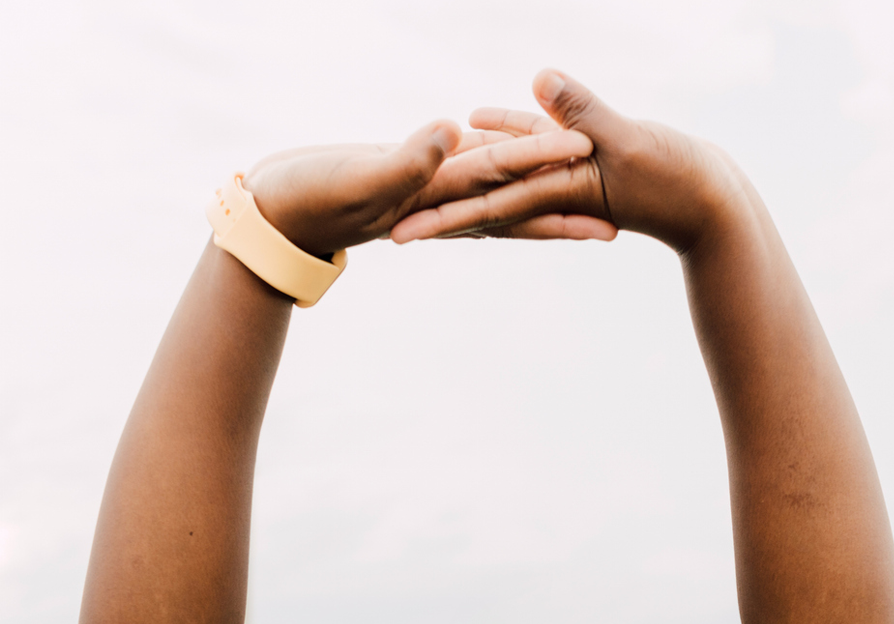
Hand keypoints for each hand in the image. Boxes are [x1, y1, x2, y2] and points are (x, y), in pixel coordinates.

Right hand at [243, 119, 599, 260]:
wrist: (274, 219)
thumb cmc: (310, 199)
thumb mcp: (363, 174)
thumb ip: (409, 158)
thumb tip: (453, 133)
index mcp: (435, 194)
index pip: (501, 173)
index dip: (543, 160)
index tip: (587, 148)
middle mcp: (441, 203)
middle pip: (516, 206)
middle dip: (564, 210)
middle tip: (619, 218)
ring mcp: (429, 201)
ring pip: (497, 199)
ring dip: (538, 201)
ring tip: (578, 203)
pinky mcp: (414, 192)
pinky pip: (466, 188)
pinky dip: (495, 180)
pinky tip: (512, 174)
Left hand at [390, 70, 741, 251]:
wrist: (716, 205)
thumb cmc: (681, 182)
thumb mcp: (629, 141)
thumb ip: (584, 111)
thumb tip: (539, 77)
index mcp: (553, 192)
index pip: (486, 205)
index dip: (441, 214)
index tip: (399, 229)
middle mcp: (551, 189)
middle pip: (482, 201)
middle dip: (437, 213)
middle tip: (389, 229)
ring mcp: (564, 176)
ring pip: (501, 174)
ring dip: (461, 178)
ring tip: (415, 177)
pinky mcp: (582, 159)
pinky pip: (534, 147)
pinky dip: (508, 134)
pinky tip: (478, 115)